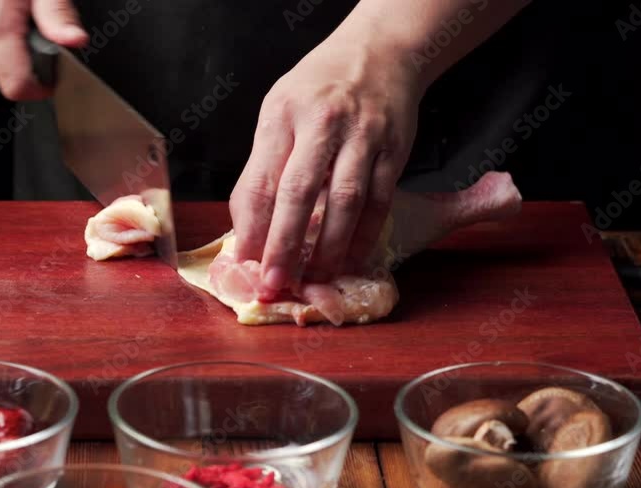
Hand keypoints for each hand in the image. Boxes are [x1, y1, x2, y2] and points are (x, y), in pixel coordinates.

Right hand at [0, 0, 87, 99]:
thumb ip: (57, 14)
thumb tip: (75, 40)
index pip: (18, 87)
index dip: (42, 87)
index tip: (53, 75)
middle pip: (11, 80)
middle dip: (30, 62)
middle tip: (32, 29)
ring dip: (14, 54)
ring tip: (15, 22)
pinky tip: (1, 23)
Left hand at [229, 29, 419, 293]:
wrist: (380, 52)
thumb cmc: (319, 88)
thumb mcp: (278, 111)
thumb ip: (263, 163)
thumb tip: (247, 224)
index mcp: (283, 115)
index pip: (262, 180)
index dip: (253, 227)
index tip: (246, 262)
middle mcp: (323, 124)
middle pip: (298, 194)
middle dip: (283, 245)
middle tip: (274, 283)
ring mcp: (362, 136)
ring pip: (344, 202)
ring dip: (327, 248)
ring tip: (313, 279)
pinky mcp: (394, 150)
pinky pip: (379, 201)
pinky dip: (364, 235)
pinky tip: (350, 258)